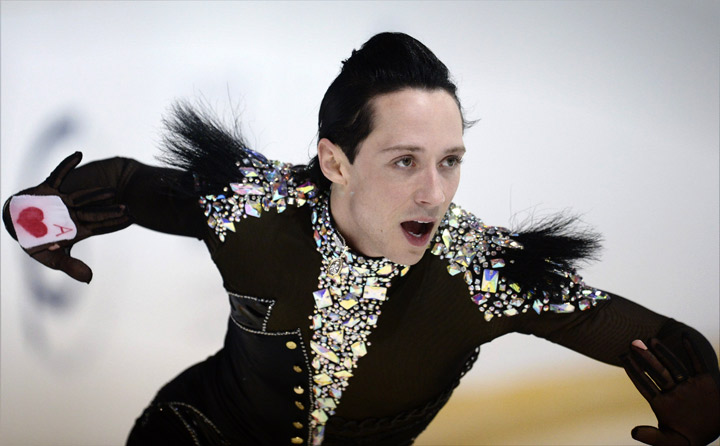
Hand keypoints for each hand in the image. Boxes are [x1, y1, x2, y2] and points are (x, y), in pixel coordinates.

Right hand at [3, 152, 130, 282]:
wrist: (14, 226)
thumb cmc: (35, 243)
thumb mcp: (52, 258)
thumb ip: (71, 267)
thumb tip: (90, 279)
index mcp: (77, 228)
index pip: (101, 226)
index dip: (115, 223)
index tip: (132, 220)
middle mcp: (73, 213)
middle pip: (95, 212)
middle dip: (110, 211)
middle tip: (128, 208)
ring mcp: (63, 200)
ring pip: (82, 195)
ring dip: (96, 193)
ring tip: (112, 190)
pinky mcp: (49, 188)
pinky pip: (58, 174)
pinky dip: (67, 164)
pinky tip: (79, 154)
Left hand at [622, 337, 719, 445]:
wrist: (712, 433)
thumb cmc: (687, 440)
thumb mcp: (668, 441)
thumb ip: (651, 436)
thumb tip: (633, 432)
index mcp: (662, 403)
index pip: (644, 384)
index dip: (633, 371)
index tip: (622, 357)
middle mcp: (674, 391)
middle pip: (657, 372)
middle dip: (645, 358)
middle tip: (633, 343)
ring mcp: (689, 386)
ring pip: (674, 365)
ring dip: (664, 352)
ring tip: (651, 339)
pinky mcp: (705, 382)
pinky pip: (698, 363)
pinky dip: (692, 350)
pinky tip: (684, 335)